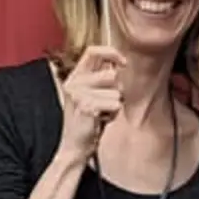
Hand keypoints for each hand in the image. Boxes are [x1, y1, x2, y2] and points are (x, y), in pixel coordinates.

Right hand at [55, 45, 123, 164]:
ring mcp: (78, 94)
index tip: (124, 62)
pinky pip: (114, 104)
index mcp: (75, 76)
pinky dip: (113, 114)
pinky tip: (101, 120)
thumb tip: (118, 63)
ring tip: (102, 114)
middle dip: (116, 90)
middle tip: (105, 104)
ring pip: (116, 92)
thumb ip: (100, 77)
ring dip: (114, 105)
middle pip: (111, 74)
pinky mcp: (86, 106)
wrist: (74, 147)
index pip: (93, 51)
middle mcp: (74, 82)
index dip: (111, 53)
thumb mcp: (90, 94)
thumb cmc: (86, 121)